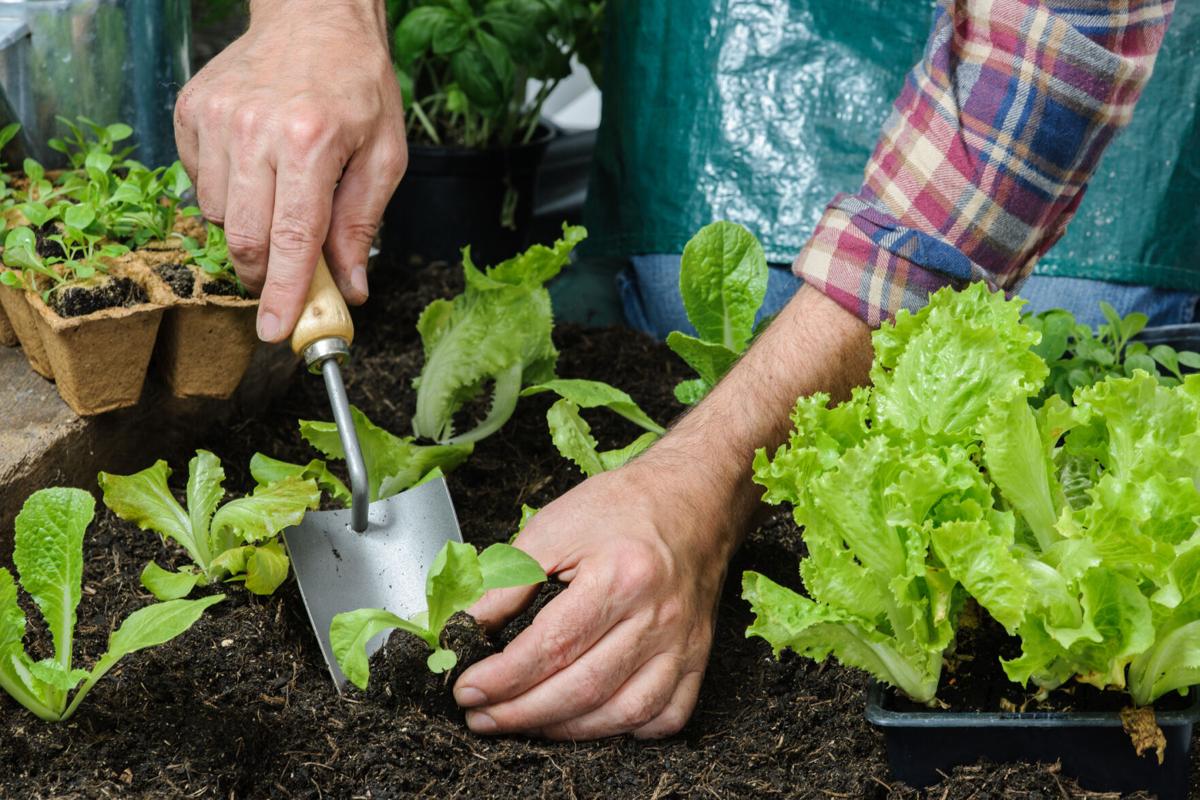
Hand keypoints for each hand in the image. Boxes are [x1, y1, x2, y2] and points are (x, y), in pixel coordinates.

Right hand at [173, 0, 406, 341]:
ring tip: (279, 195)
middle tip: (284, 277)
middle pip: (244, 238)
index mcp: (309, 142)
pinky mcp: (191, 112)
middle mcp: (254, 130)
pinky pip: (199, 183)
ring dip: (248, 228)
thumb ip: (362, 225)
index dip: (284, 293)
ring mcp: (215, 119)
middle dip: (263, 273)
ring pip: (217, 216)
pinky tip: (256, 168)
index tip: (275, 331)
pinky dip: (227, 193)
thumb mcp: (385, 156)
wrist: (314, 16)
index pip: (291, 239)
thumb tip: (351, 289)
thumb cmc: (357, 86)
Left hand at [453, 459, 736, 739]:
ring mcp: (684, 643)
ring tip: (524, 722)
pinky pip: (667, 716)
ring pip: (625, 713)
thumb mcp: (554, 527)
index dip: (502, 678)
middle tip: (481, 716)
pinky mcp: (699, 657)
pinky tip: (590, 721)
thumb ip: (508, 580)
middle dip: (522, 713)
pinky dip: (627, 730)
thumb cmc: (623, 507)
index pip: (552, 646)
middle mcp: (657, 616)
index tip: (467, 689)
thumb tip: (467, 626)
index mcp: (621, 577)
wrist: (693, 497)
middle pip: (584, 688)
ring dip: (566, 730)